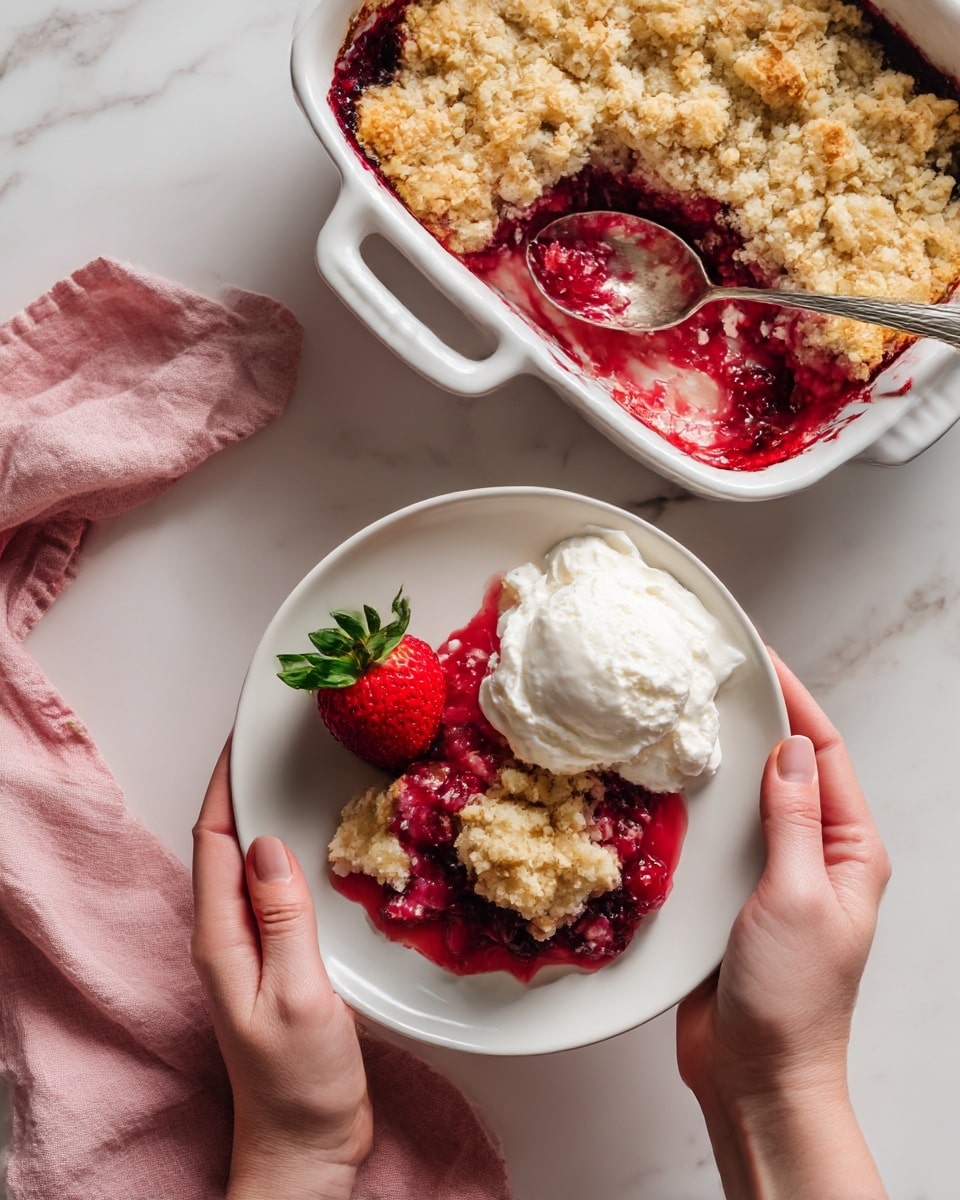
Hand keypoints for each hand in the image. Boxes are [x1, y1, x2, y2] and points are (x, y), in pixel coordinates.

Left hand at [191, 740, 371, 1199]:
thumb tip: (268, 844)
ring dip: (269, 819)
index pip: (212, 842)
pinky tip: (323, 846)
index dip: (224, 787)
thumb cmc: (298, 1082)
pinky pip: (280, 892)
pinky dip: (294, 856)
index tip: (242, 740)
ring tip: (299, 777)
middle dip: (243, 790)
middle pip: (227, 846)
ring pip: (254, 866)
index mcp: (221, 939)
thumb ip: (283, 918)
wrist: (306, 1144)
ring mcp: (254, 949)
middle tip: (276, 744)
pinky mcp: (282, 960)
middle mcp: (230, 937)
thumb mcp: (297, 993)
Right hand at [676, 652, 890, 1199]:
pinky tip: (663, 787)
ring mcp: (768, 874)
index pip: (825, 754)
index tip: (761, 660)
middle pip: (784, 768)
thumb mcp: (799, 896)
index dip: (796, 702)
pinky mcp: (729, 896)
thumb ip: (792, 821)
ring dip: (719, 762)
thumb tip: (789, 749)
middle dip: (754, 722)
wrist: (754, 1075)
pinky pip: (715, 837)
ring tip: (680, 719)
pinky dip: (694, 807)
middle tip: (709, 680)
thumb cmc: (793, 997)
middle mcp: (811, 853)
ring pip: (744, 799)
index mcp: (848, 849)